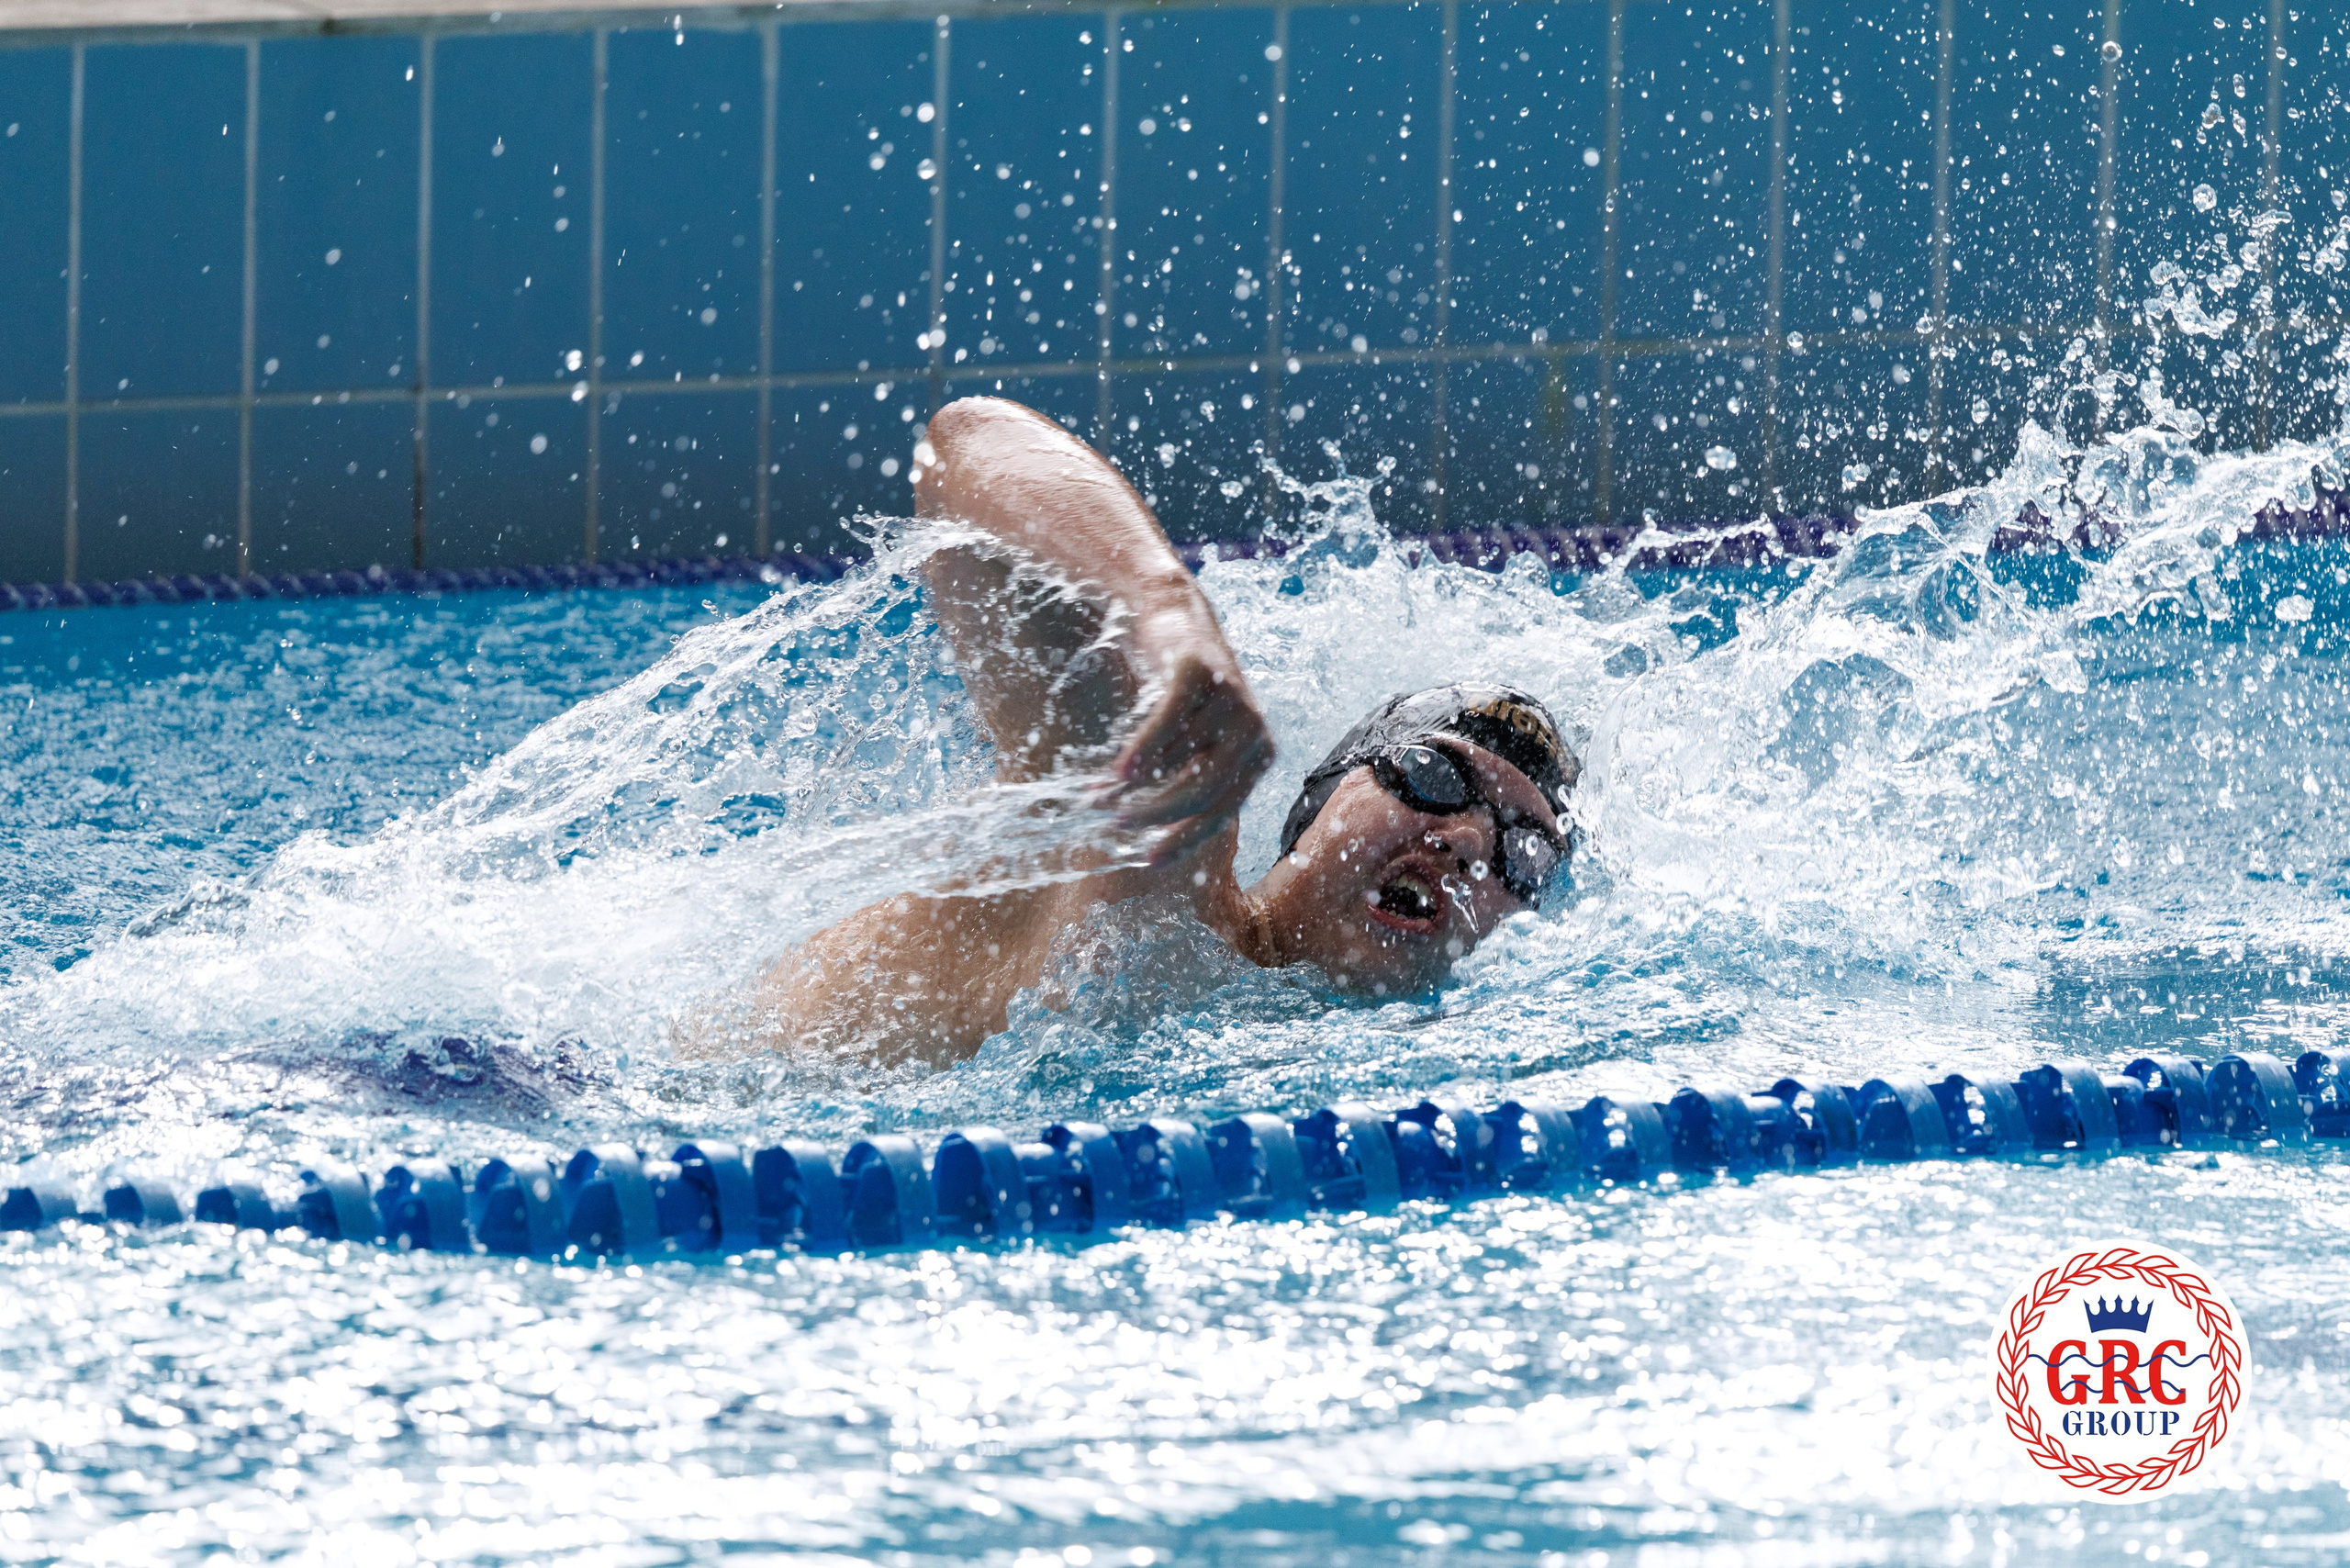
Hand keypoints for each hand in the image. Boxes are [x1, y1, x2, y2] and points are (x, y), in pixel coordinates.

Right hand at [1108, 646, 1273, 866]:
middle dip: (1154, 815)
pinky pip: (1168, 724)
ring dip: (1131, 785)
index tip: (1149, 861)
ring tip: (1098, 793)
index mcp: (1260, 755)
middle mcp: (1254, 730)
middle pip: (1203, 792)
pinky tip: (1118, 773)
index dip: (1184, 839)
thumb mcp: (1197, 742)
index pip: (1223, 812)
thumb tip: (1152, 836)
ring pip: (1178, 760)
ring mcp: (1231, 699)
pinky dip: (1142, 751)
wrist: (1177, 619)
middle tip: (1115, 822)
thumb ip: (1190, 780)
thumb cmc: (1184, 694)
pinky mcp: (1200, 674)